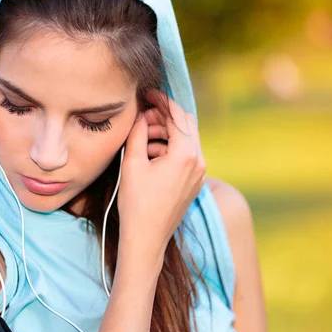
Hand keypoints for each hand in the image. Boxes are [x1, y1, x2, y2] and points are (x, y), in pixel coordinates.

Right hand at [117, 92, 205, 262]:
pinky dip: (170, 148)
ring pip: (185, 140)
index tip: (148, 93)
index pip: (177, 115)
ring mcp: (199, 173)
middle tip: (143, 114)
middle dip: (164, 116)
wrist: (146, 238)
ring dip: (166, 133)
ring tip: (142, 137)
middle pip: (186, 125)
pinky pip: (185, 156)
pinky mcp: (194, 183)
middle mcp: (198, 161)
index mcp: (186, 154)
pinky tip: (149, 154)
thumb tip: (142, 116)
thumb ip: (139, 133)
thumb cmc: (137, 203)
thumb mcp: (133, 164)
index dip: (162, 100)